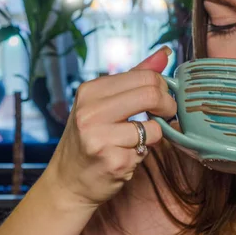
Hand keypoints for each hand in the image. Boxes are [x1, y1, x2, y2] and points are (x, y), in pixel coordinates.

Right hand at [43, 46, 176, 208]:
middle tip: (164, 117)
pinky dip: (141, 155)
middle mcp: (90, 111)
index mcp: (90, 91)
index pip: (145, 76)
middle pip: (152, 94)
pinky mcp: (112, 161)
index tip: (159, 101)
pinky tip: (124, 157)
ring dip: (153, 136)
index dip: (162, 89)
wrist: (68, 182)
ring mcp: (99, 137)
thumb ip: (135, 77)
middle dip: (167, 107)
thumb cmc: (90, 139)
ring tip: (135, 141)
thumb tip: (165, 53)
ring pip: (154, 127)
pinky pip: (146, 151)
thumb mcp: (104, 103)